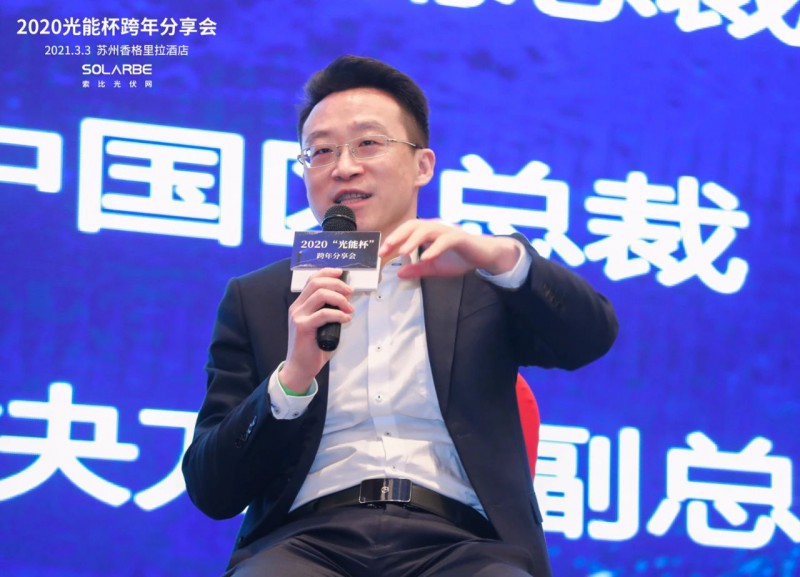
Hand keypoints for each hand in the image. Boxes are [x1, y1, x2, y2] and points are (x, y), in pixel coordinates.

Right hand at [280, 268, 353, 392]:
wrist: (300, 367)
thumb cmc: (313, 347)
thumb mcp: (322, 325)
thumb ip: (329, 310)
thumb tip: (346, 298)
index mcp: (300, 304)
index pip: (312, 280)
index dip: (326, 272)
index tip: (341, 272)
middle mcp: (297, 307)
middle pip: (316, 283)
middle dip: (337, 284)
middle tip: (350, 292)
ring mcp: (298, 316)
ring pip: (320, 295)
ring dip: (339, 298)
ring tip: (349, 308)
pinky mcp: (303, 327)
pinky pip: (324, 314)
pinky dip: (338, 314)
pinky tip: (346, 318)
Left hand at [379, 220, 522, 278]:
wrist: (484, 256)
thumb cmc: (460, 258)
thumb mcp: (435, 267)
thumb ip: (418, 269)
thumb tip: (399, 274)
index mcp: (428, 232)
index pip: (407, 231)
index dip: (393, 239)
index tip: (381, 252)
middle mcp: (436, 227)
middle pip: (413, 225)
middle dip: (398, 236)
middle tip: (386, 249)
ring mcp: (448, 231)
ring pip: (427, 229)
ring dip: (413, 240)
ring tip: (403, 252)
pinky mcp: (460, 238)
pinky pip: (445, 240)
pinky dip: (435, 249)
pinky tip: (426, 257)